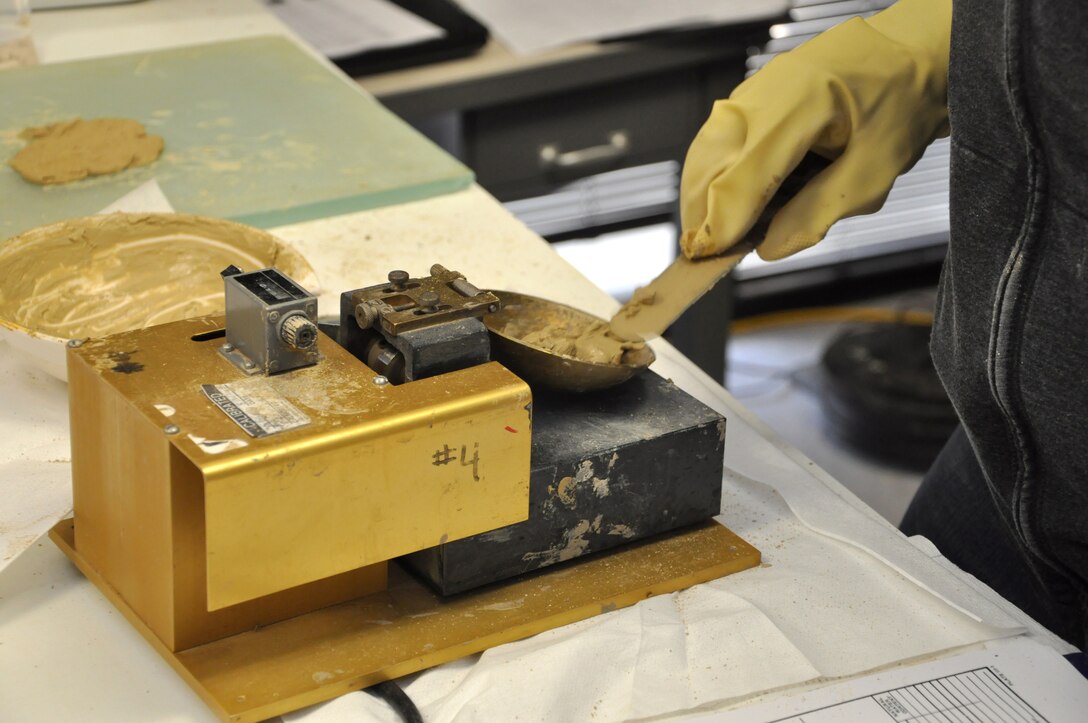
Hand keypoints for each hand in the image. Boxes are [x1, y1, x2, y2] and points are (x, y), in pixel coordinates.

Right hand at [679, 0, 950, 260]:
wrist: (911, 55)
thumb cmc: (901, 104)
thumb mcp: (874, 171)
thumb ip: (818, 212)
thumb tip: (769, 247)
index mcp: (801, 102)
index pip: (742, 176)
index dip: (723, 222)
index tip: (711, 257)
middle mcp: (765, 90)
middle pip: (710, 162)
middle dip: (701, 213)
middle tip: (707, 254)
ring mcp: (753, 89)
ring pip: (707, 151)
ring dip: (704, 196)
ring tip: (720, 233)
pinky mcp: (751, 95)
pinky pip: (719, 140)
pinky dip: (717, 175)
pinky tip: (732, 203)